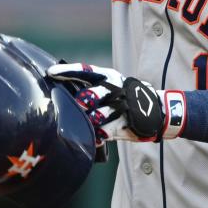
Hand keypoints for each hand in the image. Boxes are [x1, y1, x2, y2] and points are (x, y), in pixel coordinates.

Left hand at [47, 63, 186, 143]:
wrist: (157, 110)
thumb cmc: (125, 97)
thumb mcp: (112, 84)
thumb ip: (92, 86)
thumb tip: (63, 89)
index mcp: (108, 76)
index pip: (84, 71)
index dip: (67, 71)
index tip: (50, 73)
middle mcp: (114, 89)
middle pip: (92, 94)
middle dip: (80, 102)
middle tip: (74, 106)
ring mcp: (121, 107)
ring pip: (98, 114)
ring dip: (88, 121)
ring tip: (84, 123)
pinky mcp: (125, 123)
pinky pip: (106, 131)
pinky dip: (97, 135)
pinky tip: (93, 137)